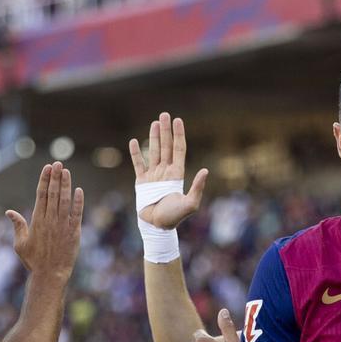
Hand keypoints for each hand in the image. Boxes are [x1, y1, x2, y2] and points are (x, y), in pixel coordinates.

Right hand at [6, 161, 84, 278]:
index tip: (47, 168)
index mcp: (37, 220)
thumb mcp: (20, 244)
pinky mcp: (74, 232)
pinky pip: (77, 214)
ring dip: (66, 185)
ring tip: (67, 171)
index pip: (41, 195)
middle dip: (55, 177)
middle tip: (58, 163)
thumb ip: (17, 225)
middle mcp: (50, 220)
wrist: (50, 275)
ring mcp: (63, 226)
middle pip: (53, 194)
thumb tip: (9, 212)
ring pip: (64, 201)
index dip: (44, 180)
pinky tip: (79, 190)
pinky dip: (78, 202)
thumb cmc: (34, 261)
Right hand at [128, 112, 208, 228]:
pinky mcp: (142, 182)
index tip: (178, 120)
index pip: (178, 150)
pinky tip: (134, 141)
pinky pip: (138, 164)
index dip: (178, 135)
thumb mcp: (190, 204)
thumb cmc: (175, 217)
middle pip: (166, 146)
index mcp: (177, 174)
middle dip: (166, 131)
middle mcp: (166, 172)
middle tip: (165, 115)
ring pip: (153, 151)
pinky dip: (136, 153)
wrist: (157, 226)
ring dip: (153, 137)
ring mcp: (153, 176)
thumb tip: (205, 170)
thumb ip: (197, 187)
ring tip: (154, 123)